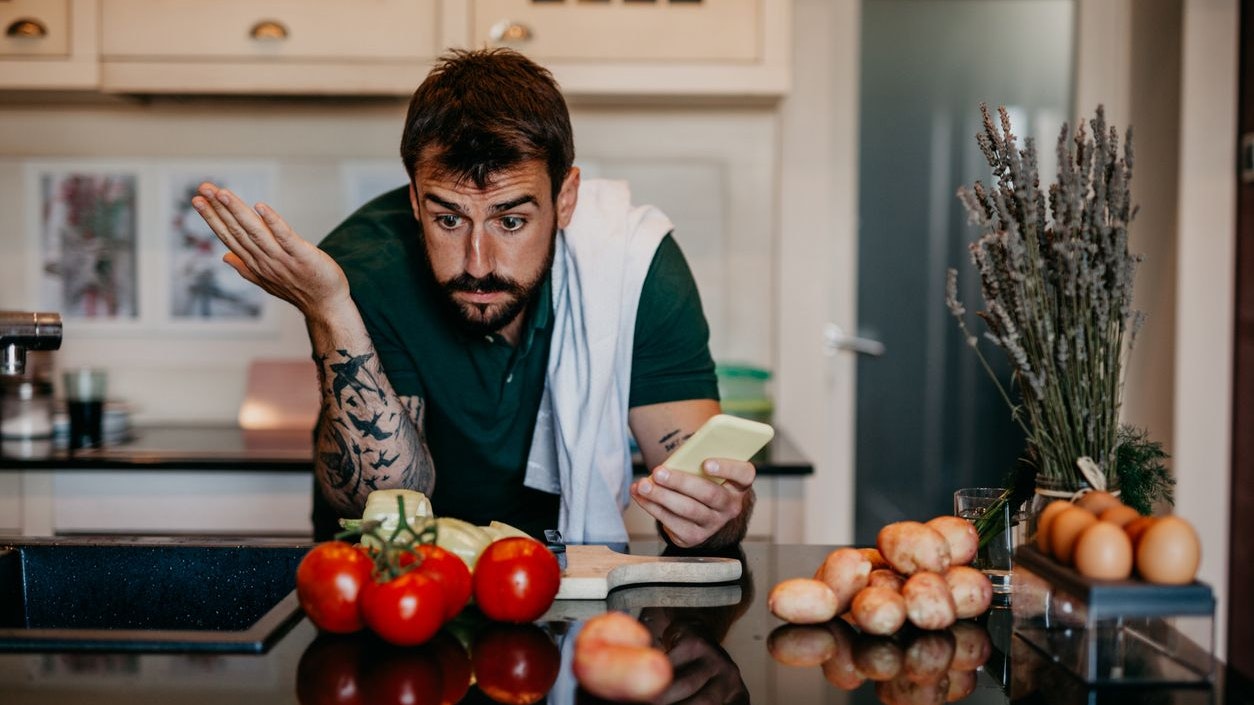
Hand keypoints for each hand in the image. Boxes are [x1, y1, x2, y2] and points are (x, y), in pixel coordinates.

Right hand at [190, 182, 351, 319]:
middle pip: (237, 231)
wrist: (326, 306)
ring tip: (222, 193)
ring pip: (255, 232)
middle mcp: (264, 260)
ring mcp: (282, 259)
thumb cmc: (300, 290)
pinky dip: (272, 222)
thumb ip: (246, 267)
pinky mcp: (302, 256)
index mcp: (255, 263)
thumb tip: (225, 256)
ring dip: (237, 211)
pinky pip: (285, 237)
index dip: (213, 218)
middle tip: (202, 188)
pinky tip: (261, 207)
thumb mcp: (267, 280)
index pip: (229, 237)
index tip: (197, 199)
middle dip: (218, 209)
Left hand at [629, 457, 754, 548]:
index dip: (727, 468)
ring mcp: (713, 525)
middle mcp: (730, 507)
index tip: (706, 463)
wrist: (700, 512)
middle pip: (710, 494)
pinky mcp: (693, 537)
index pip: (744, 474)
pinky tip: (640, 495)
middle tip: (658, 472)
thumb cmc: (701, 481)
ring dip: (662, 496)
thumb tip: (673, 459)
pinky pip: (672, 523)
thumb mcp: (706, 471)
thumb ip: (696, 461)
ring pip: (688, 510)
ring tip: (643, 484)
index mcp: (738, 485)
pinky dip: (652, 507)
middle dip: (681, 482)